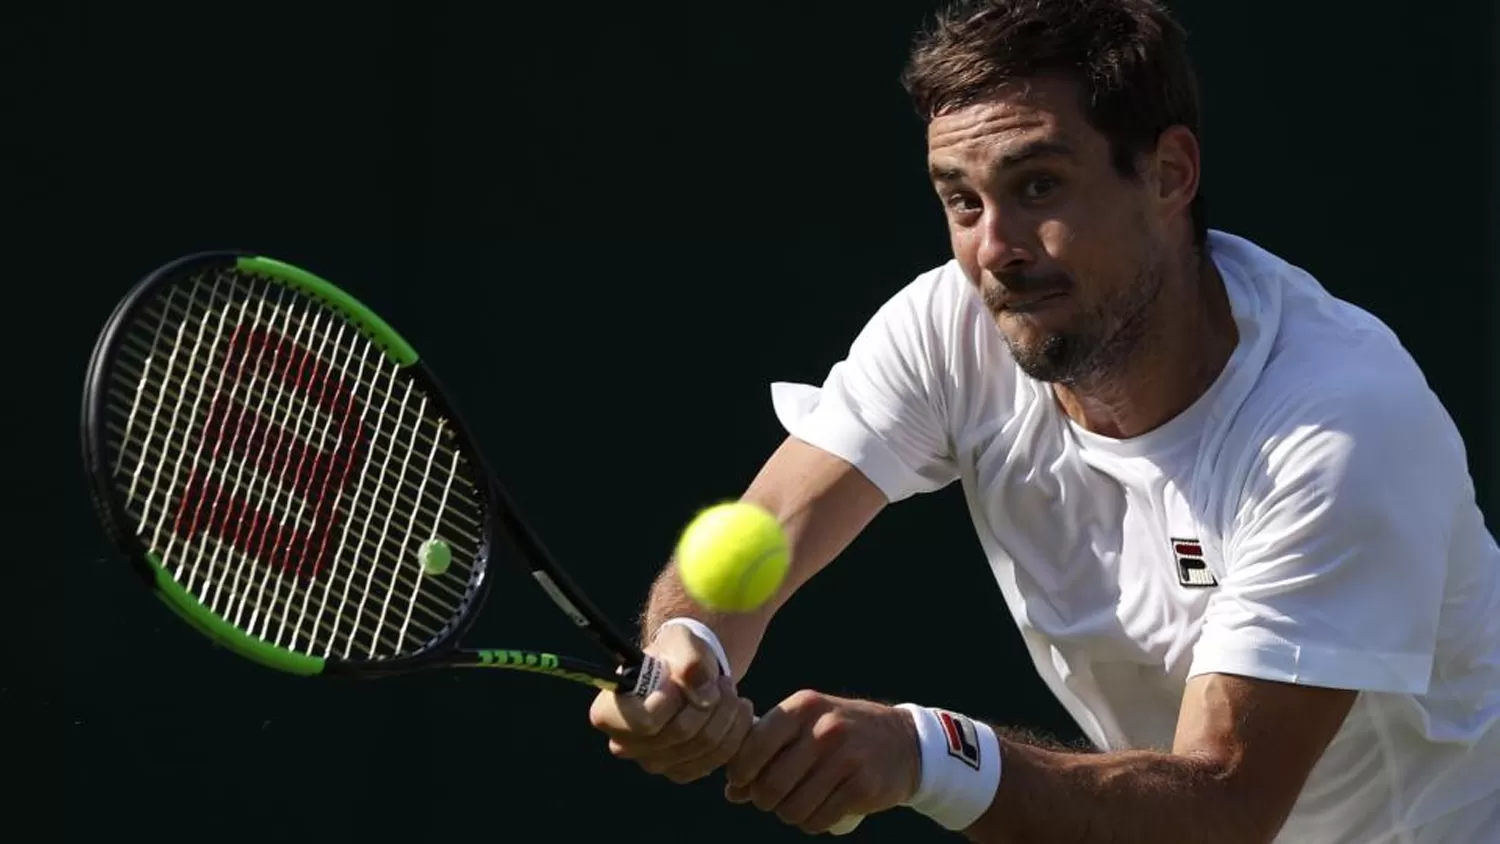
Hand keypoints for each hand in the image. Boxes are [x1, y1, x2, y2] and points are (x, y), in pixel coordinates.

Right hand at [588, 622, 755, 783]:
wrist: (686, 673)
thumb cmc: (674, 655)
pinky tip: (736, 711)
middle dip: (710, 702)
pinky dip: (734, 733)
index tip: (681, 679)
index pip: (644, 721)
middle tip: (721, 681)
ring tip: (730, 691)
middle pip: (680, 732)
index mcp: (609, 713)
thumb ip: (689, 659)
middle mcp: (625, 745)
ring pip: (704, 746)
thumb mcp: (680, 641)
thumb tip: (704, 693)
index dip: (671, 700)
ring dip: (727, 715)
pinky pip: (717, 758)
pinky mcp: (680, 771)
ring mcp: (653, 763)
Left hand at [724, 690, 920, 833]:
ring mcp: (847, 756)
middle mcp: (824, 728)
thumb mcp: (806, 726)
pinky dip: (812, 823)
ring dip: (788, 814)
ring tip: (795, 805)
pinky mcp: (864, 785)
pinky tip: (817, 812)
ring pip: (793, 807)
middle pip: (770, 784)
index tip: (744, 781)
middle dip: (763, 800)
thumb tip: (732, 790)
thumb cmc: (841, 734)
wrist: (903, 741)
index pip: (754, 744)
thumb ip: (768, 750)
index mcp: (803, 707)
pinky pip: (819, 819)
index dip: (741, 771)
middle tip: (771, 798)